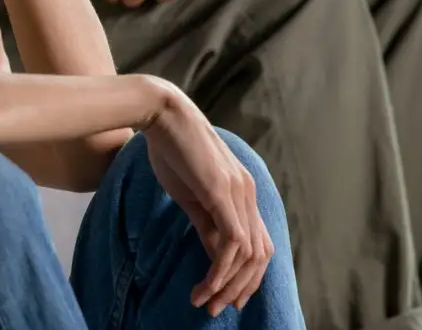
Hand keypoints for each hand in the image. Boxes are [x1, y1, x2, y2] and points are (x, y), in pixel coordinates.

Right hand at [142, 78, 273, 316]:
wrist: (161, 113)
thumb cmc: (170, 148)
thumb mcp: (190, 193)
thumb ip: (206, 221)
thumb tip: (215, 254)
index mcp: (242, 192)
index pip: (257, 244)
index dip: (245, 276)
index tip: (223, 296)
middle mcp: (248, 193)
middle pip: (261, 255)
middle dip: (240, 288)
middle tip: (217, 309)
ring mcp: (238, 192)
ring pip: (249, 254)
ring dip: (228, 285)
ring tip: (205, 302)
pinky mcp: (221, 192)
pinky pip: (232, 242)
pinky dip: (221, 269)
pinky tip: (206, 283)